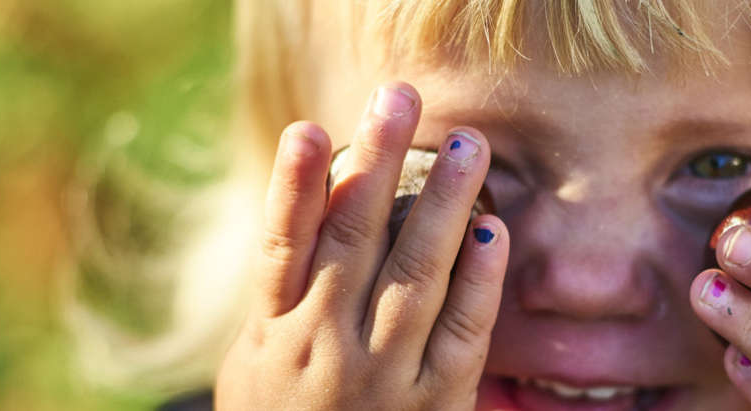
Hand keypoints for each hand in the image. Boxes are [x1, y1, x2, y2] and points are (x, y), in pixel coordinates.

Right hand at [216, 82, 509, 409]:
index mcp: (272, 333)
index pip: (283, 246)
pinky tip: (492, 232)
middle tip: (399, 100)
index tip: (310, 128)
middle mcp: (322, 347)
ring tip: (466, 146)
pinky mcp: (433, 401)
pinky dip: (478, 280)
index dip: (294, 185)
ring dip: (443, 204)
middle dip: (377, 163)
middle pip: (352, 241)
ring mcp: (379, 374)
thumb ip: (283, 291)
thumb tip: (318, 202)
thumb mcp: (258, 360)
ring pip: (414, 274)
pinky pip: (462, 331)